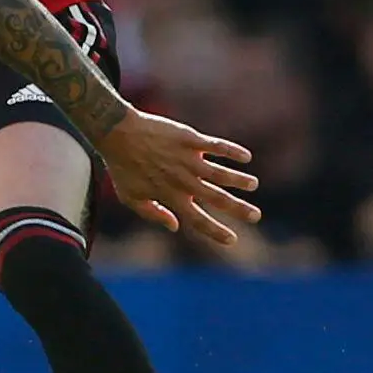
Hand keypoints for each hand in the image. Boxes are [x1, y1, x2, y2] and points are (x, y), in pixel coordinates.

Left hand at [94, 111, 259, 245]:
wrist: (117, 132)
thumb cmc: (122, 167)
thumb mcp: (130, 197)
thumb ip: (154, 214)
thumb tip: (176, 227)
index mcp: (170, 197)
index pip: (198, 220)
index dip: (216, 231)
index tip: (232, 240)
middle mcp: (182, 181)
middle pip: (217, 199)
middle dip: (239, 209)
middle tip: (256, 216)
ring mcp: (187, 160)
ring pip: (221, 173)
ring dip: (239, 180)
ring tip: (253, 184)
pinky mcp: (189, 140)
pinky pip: (216, 146)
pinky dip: (232, 151)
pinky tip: (245, 156)